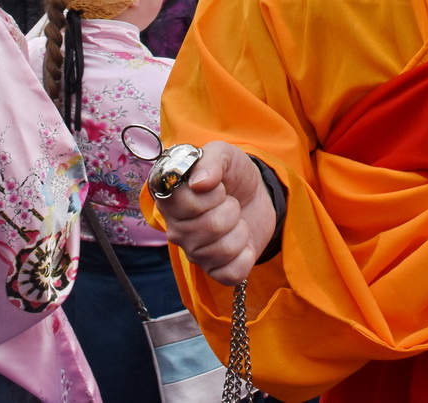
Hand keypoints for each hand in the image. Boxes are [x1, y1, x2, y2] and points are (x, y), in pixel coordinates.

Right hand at [159, 141, 277, 286]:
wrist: (256, 194)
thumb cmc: (232, 174)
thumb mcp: (224, 154)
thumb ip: (211, 161)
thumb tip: (199, 183)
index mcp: (171, 200)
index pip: (184, 204)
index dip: (211, 194)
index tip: (218, 187)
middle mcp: (177, 230)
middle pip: (210, 228)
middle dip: (231, 210)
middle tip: (229, 202)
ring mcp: (194, 253)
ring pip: (223, 250)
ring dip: (240, 230)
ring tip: (235, 220)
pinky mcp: (215, 270)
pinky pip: (231, 273)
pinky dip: (246, 256)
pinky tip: (243, 244)